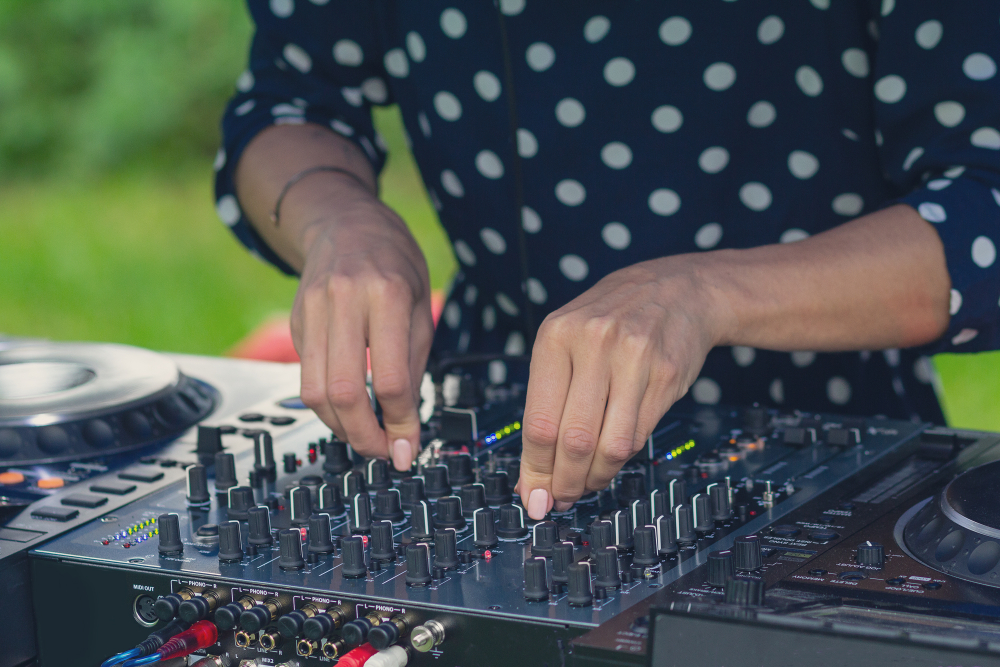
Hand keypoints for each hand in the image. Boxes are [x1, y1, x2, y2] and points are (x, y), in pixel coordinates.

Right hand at [292, 198, 432, 470]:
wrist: (346, 222)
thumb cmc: (394, 264)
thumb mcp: (420, 308)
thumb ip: (412, 367)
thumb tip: (405, 428)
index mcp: (387, 295)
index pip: (390, 379)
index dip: (399, 424)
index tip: (407, 448)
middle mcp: (344, 301)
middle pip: (344, 392)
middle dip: (363, 436)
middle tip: (383, 453)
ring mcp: (312, 311)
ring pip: (315, 392)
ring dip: (340, 427)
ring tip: (365, 436)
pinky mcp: (295, 322)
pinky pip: (306, 377)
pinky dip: (327, 405)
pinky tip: (347, 409)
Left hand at [516, 257, 733, 518]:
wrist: (674, 290)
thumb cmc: (607, 323)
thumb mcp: (565, 342)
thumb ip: (545, 402)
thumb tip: (531, 473)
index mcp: (555, 336)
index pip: (539, 421)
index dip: (534, 469)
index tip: (531, 495)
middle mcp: (593, 344)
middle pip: (572, 439)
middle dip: (562, 481)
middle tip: (558, 499)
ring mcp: (634, 359)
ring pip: (610, 445)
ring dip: (593, 477)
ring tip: (584, 485)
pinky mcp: (666, 376)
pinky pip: (638, 436)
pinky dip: (619, 461)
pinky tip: (608, 464)